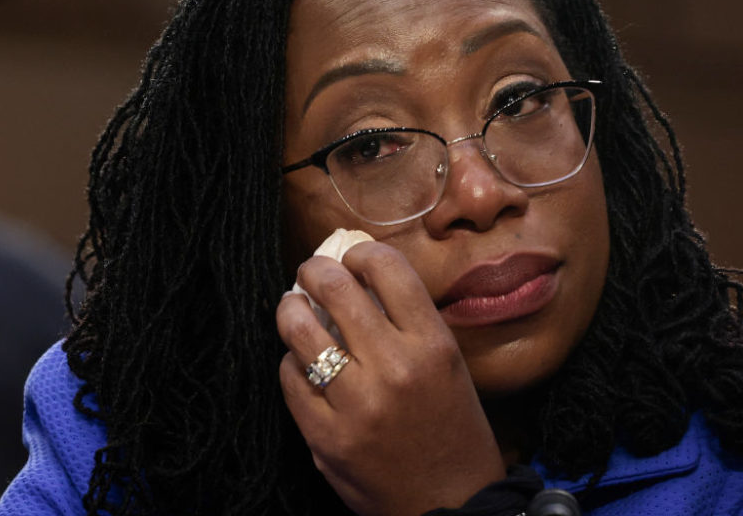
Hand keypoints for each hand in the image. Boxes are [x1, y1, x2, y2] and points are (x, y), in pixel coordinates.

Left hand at [277, 241, 505, 515]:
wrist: (452, 506)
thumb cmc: (452, 429)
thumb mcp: (448, 365)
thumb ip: (406, 322)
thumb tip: (355, 275)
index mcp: (432, 345)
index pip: (386, 267)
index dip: (360, 253)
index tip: (351, 259)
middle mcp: (394, 368)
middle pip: (334, 287)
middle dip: (314, 270)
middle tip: (311, 274)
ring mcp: (355, 404)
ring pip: (299, 328)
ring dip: (290, 309)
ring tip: (292, 309)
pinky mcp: (324, 436)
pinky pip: (290, 377)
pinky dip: (292, 363)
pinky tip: (302, 363)